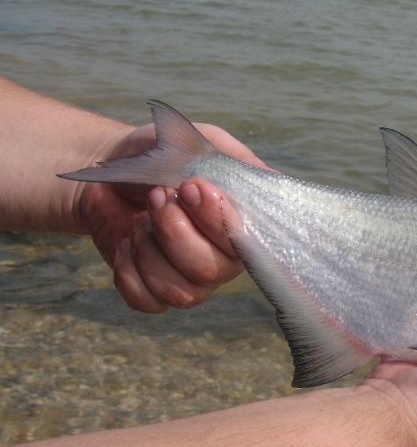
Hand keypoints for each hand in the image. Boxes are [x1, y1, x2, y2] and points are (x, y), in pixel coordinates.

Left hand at [76, 124, 268, 312]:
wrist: (113, 166)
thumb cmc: (165, 155)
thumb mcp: (203, 144)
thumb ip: (237, 162)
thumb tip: (273, 181)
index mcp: (240, 229)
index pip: (241, 243)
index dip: (215, 220)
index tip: (190, 186)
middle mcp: (221, 261)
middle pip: (208, 271)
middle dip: (174, 231)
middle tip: (156, 196)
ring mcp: (189, 282)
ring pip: (178, 291)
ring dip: (148, 250)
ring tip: (139, 219)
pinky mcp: (155, 294)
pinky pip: (147, 301)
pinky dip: (129, 272)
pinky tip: (126, 243)